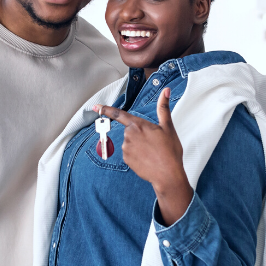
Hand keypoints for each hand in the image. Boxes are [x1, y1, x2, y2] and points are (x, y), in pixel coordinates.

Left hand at [94, 87, 193, 224]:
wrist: (168, 175)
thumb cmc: (170, 151)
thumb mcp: (168, 127)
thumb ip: (163, 107)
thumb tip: (166, 90)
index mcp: (138, 125)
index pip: (119, 114)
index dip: (106, 109)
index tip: (95, 106)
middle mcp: (129, 135)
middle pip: (130, 131)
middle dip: (140, 135)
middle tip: (154, 143)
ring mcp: (126, 148)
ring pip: (130, 143)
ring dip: (139, 145)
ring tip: (153, 152)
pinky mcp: (126, 159)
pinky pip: (130, 154)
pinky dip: (137, 155)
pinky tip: (147, 159)